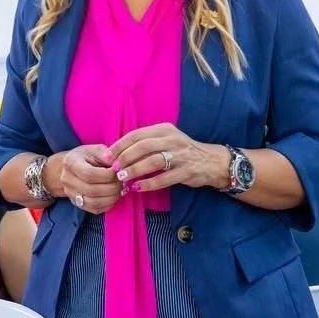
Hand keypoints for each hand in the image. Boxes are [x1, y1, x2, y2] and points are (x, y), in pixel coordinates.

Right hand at [48, 145, 122, 214]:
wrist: (67, 169)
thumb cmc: (84, 157)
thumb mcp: (93, 149)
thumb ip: (106, 154)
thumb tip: (117, 164)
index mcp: (71, 163)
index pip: (89, 174)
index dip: (108, 175)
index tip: (118, 171)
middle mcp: (67, 180)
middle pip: (92, 190)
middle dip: (112, 187)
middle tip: (123, 181)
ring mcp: (71, 194)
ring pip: (94, 203)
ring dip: (112, 198)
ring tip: (121, 189)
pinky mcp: (77, 204)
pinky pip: (95, 209)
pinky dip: (108, 204)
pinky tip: (114, 196)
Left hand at [108, 123, 229, 193]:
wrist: (211, 161)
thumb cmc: (182, 151)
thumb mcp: (166, 140)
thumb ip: (146, 142)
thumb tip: (118, 151)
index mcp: (164, 129)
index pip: (137, 135)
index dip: (120, 145)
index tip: (107, 156)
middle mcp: (172, 139)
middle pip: (143, 146)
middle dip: (125, 158)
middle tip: (113, 168)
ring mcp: (181, 155)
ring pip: (153, 161)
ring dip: (135, 170)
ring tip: (123, 178)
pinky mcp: (186, 171)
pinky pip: (164, 178)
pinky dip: (149, 184)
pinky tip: (138, 188)